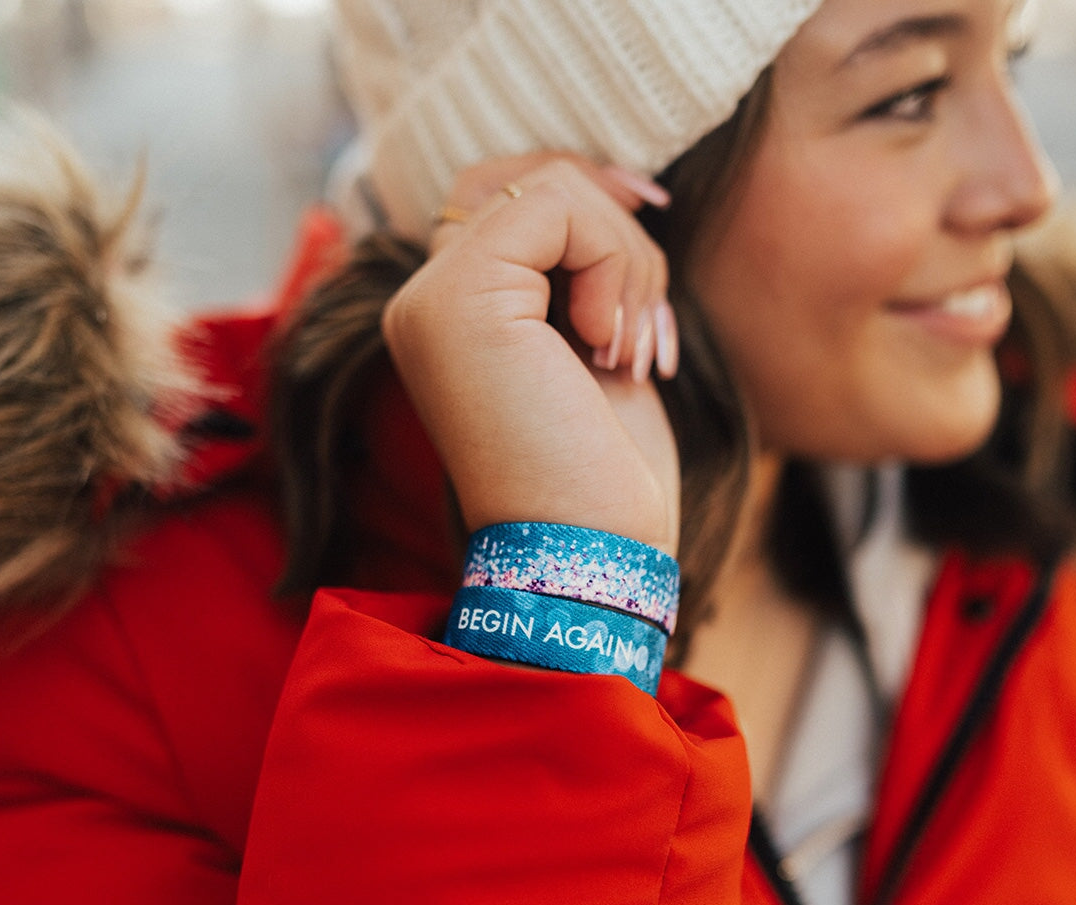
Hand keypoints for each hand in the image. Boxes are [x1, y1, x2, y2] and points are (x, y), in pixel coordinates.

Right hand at [383, 158, 681, 555]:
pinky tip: (606, 346)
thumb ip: (583, 271)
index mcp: (452, 319)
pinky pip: (554, 205)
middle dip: (617, 233)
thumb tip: (627, 186)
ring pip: (550, 185)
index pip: (513, 200)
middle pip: (530, 180)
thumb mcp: (597, 349)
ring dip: (628, 258)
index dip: (594, 206)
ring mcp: (430, 298)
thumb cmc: (602, 473)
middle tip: (643, 332)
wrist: (587, 553)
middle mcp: (424, 302)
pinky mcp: (457, 299)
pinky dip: (613, 263)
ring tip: (631, 351)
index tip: (650, 265)